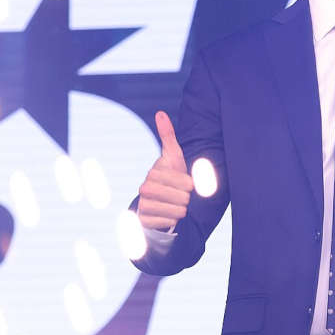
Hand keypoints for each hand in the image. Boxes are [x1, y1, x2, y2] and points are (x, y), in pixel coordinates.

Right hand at [135, 110, 194, 230]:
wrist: (160, 202)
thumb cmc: (171, 178)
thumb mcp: (173, 157)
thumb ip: (168, 136)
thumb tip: (160, 113)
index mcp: (154, 173)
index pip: (186, 183)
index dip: (190, 185)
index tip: (186, 185)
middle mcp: (145, 188)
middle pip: (182, 198)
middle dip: (186, 198)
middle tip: (181, 196)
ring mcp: (143, 205)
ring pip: (176, 211)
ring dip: (181, 210)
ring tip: (176, 205)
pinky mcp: (144, 220)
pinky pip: (167, 222)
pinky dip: (172, 220)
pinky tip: (168, 215)